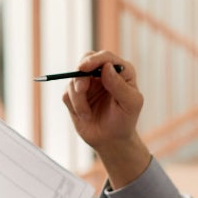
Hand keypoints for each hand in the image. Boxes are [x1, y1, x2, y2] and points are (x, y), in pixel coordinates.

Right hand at [62, 51, 151, 185]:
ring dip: (79, 99)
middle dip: (80, 74)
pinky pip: (67, 94)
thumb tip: (106, 67)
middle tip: (80, 89)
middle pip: (85, 60)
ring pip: (73, 80)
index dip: (94, 60)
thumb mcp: (130, 104)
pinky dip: (75, 106)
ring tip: (87, 114)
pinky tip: (85, 115)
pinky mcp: (75, 95)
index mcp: (120, 72)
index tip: (84, 68)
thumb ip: (119, 85)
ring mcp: (88, 83)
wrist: (111, 140)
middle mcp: (102, 73)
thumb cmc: (125, 120)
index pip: (105, 58)